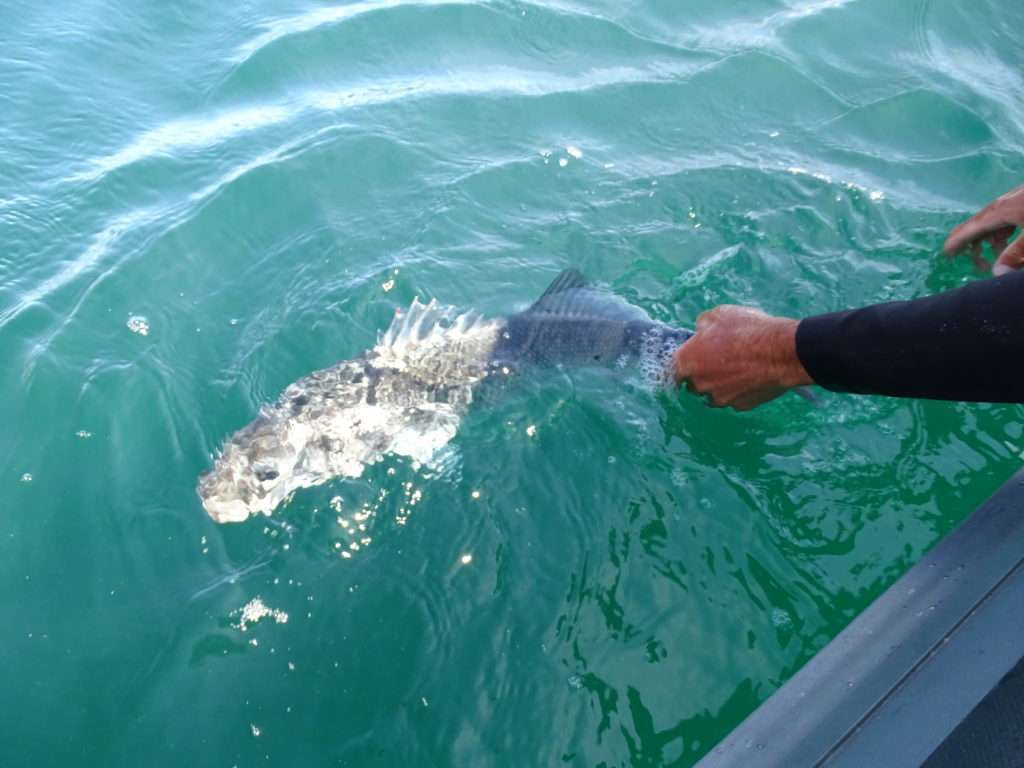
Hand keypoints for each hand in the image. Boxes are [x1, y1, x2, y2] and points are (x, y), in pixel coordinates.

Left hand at [672, 306, 811, 410]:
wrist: (781, 352)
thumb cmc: (747, 330)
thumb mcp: (718, 315)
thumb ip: (702, 325)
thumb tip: (700, 331)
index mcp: (686, 361)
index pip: (673, 368)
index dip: (685, 361)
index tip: (694, 357)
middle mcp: (699, 384)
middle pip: (693, 382)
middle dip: (702, 372)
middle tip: (720, 358)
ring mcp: (719, 398)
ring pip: (713, 393)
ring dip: (721, 383)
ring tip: (739, 366)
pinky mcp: (739, 406)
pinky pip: (734, 398)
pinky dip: (740, 389)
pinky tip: (752, 375)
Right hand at [943, 185, 1023, 275]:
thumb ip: (1016, 254)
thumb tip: (997, 274)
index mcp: (1000, 212)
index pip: (971, 229)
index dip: (957, 242)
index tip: (945, 253)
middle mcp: (1002, 204)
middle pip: (979, 224)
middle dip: (972, 243)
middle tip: (968, 261)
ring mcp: (1014, 200)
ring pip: (994, 222)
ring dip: (991, 240)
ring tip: (996, 257)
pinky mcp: (1023, 200)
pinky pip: (1006, 218)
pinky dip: (1004, 232)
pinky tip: (1012, 240)